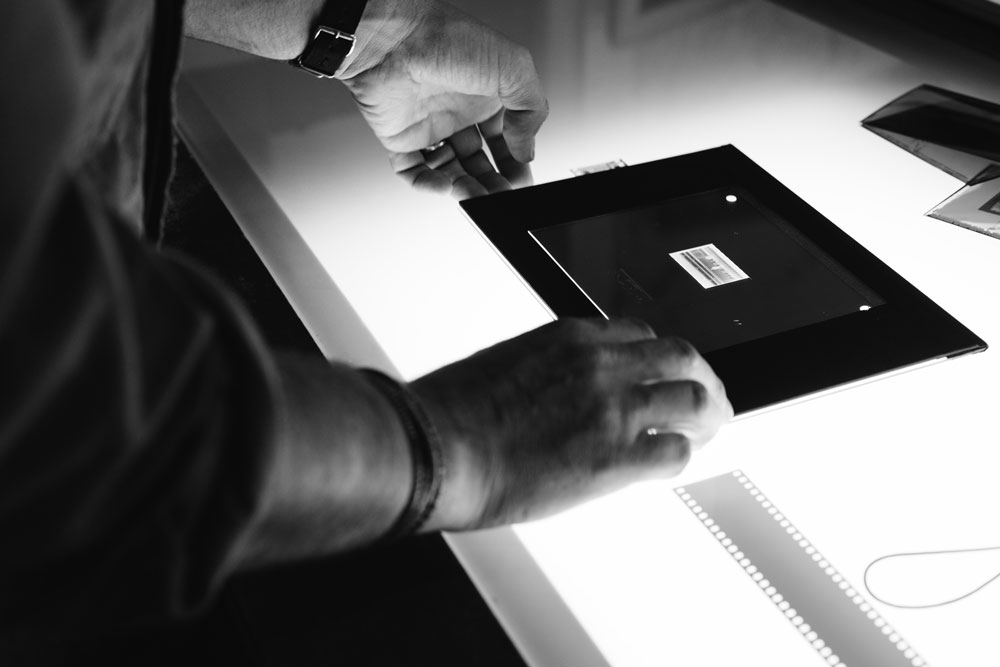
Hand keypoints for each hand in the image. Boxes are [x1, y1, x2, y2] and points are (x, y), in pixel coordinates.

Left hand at [338, 0, 547, 198]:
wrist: (394, 37)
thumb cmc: (448, 38)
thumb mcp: (514, 68)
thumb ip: (532, 109)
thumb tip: (527, 148)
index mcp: (486, 96)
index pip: (507, 140)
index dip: (516, 162)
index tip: (523, 179)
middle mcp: (458, 111)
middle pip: (480, 161)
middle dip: (494, 182)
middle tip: (503, 196)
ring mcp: (428, 126)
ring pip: (451, 170)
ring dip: (465, 188)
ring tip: (477, 197)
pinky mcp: (400, 137)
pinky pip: (413, 171)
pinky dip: (428, 185)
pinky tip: (445, 186)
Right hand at [410, 318, 732, 530]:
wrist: (436, 448)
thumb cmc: (453, 411)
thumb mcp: (504, 364)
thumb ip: (546, 369)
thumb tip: (558, 390)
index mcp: (570, 337)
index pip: (639, 333)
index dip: (658, 356)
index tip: (660, 371)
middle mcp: (601, 365)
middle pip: (681, 356)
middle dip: (699, 376)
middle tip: (705, 395)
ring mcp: (613, 409)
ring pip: (694, 399)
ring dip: (708, 416)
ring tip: (708, 429)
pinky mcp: (616, 458)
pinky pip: (676, 453)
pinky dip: (682, 457)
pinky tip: (672, 462)